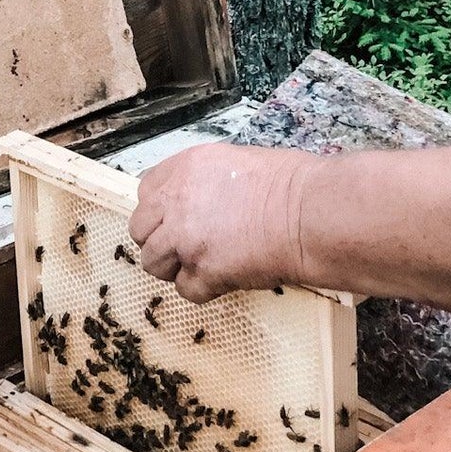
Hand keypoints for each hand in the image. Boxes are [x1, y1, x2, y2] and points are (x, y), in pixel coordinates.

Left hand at [127, 143, 319, 302]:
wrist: (310, 214)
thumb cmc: (290, 185)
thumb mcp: (235, 162)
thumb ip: (203, 182)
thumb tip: (198, 200)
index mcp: (184, 169)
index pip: (145, 192)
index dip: (159, 210)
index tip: (172, 218)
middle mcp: (176, 202)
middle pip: (140, 229)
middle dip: (159, 239)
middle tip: (184, 245)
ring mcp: (185, 239)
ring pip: (152, 263)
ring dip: (174, 267)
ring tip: (203, 264)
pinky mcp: (202, 272)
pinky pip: (185, 290)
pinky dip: (202, 289)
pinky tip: (223, 277)